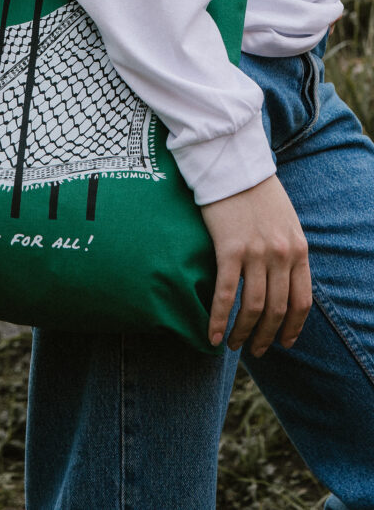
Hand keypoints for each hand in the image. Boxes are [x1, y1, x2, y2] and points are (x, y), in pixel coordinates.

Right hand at [200, 175, 311, 356]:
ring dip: (244, 333)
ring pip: (253, 307)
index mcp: (299, 249)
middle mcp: (281, 255)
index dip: (293, 327)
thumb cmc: (256, 191)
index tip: (284, 341)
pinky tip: (212, 334)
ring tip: (234, 345)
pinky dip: (218, 318)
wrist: (232, 165)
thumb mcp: (285, 221)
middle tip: (257, 351)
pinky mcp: (229, 249)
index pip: (303, 301)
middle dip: (267, 336)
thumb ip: (287, 249)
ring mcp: (256, 253)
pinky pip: (226, 293)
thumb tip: (282, 279)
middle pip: (277, 309)